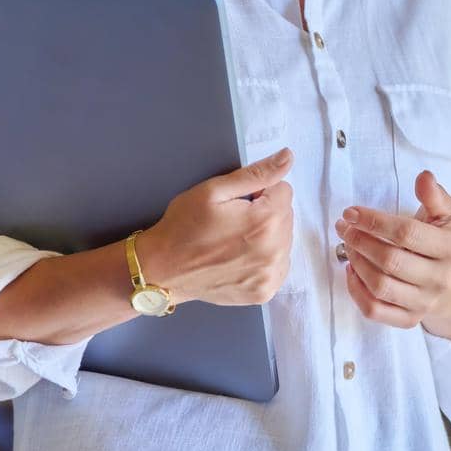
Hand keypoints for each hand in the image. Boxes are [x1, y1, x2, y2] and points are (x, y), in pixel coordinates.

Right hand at [135, 147, 293, 306]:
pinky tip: (240, 257)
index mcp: (265, 221)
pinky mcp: (264, 292)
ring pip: (284, 240)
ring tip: (234, 240)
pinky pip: (278, 265)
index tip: (237, 203)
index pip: (284, 191)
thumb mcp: (214, 191)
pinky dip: (264, 259)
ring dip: (267, 236)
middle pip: (286, 216)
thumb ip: (256, 173)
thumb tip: (287, 157)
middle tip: (232, 222)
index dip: (259, 191)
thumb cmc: (183, 227)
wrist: (163, 269)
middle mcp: (274, 251)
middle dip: (265, 213)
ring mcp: (270, 276)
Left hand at [335, 170, 450, 328]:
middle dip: (360, 241)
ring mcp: (424, 302)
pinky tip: (350, 270)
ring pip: (381, 286)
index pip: (407, 233)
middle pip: (391, 261)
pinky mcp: (409, 319)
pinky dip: (355, 291)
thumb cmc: (440, 241)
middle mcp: (440, 279)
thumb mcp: (445, 215)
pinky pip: (375, 310)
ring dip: (356, 262)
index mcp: (450, 248)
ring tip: (347, 245)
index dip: (375, 221)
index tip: (352, 212)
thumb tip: (423, 177)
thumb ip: (434, 195)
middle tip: (344, 227)